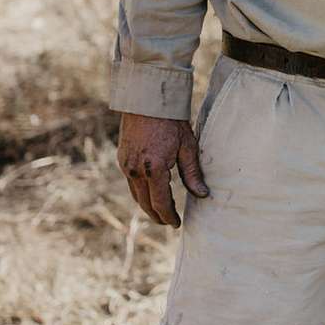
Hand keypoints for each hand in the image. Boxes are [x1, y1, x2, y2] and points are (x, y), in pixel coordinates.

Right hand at [116, 112, 209, 227]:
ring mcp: (126, 165)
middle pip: (145, 203)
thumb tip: (202, 194)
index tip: (176, 223)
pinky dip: (140, 192)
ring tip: (160, 212)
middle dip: (157, 216)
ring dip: (147, 206)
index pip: (160, 203)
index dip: (168, 216)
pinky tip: (150, 193)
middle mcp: (136, 170)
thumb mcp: (187, 147)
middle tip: (168, 222)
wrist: (148, 100)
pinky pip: (130, 183)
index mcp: (154, 169)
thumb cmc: (172, 122)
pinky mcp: (122, 158)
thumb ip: (192, 173)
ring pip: (136, 194)